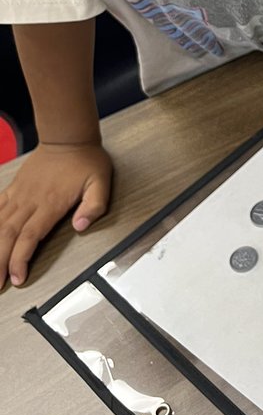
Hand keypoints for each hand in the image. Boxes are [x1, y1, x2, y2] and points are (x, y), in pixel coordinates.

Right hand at [0, 142, 112, 288]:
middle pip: (8, 236)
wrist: (68, 136)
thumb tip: (81, 226)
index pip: (29, 237)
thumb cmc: (86, 160)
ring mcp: (19, 194)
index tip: (17, 278)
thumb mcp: (101, 182)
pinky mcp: (14, 188)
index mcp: (50, 204)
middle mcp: (30, 201)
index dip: (20, 260)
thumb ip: (94, 206)